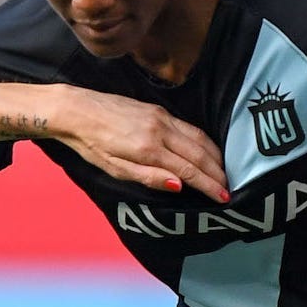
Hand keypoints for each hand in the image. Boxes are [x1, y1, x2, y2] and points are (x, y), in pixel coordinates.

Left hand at [50, 86, 228, 199]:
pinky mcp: (159, 109)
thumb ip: (148, 178)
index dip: (209, 185)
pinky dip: (205, 141)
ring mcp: (162, 117)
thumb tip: (179, 186)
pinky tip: (208, 150)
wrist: (77, 110)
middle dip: (218, 173)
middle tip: (229, 188)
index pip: (189, 170)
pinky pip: (190, 127)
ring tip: (223, 172)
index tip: (224, 197)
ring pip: (199, 138)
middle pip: (199, 154)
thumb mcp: (114, 169)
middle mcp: (160, 130)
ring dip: (215, 156)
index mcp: (148, 149)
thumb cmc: (91, 144)